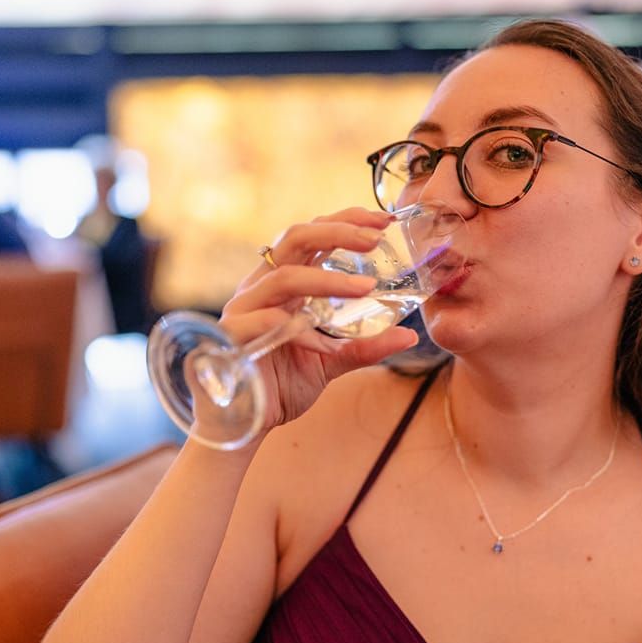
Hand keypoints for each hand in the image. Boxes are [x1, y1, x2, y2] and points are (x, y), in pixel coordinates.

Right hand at [217, 208, 419, 431]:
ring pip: (284, 277)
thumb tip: (410, 335)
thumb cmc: (281, 385)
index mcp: (286, 283)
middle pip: (296, 238)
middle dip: (337, 232)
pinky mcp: (231, 335)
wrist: (244, 422)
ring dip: (327, 279)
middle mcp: (263, 287)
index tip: (383, 219)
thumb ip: (365, 346)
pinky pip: (264, 322)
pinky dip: (294, 327)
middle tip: (375, 239)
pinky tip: (319, 341)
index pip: (314, 236)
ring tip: (365, 287)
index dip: (346, 221)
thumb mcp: (333, 362)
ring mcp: (244, 308)